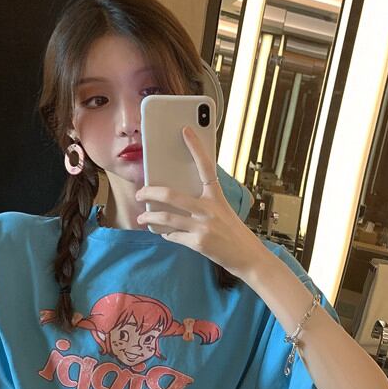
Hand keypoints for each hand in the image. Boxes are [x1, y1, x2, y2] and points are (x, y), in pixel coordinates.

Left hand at [134, 127, 266, 277]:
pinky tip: (163, 232)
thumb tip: (177, 199)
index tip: (185, 131)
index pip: (206, 166)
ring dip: (149, 217)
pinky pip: (173, 236)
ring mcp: (203, 226)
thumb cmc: (234, 233)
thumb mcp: (224, 211)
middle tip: (139, 193)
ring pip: (166, 217)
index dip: (196, 147)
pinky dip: (165, 234)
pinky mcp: (198, 243)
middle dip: (149, 192)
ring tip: (142, 218)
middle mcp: (209, 209)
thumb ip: (205, 203)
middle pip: (171, 194)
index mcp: (217, 197)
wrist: (248, 257)